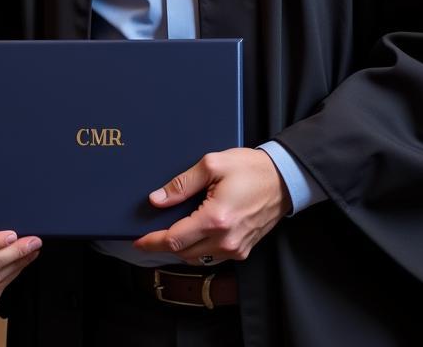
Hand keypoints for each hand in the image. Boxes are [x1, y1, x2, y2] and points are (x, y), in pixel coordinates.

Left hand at [133, 147, 289, 264]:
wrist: (284, 179)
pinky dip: (197, 248)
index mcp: (216, 219)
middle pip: (183, 253)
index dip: (153, 242)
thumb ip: (182, 184)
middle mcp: (226, 240)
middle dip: (163, 244)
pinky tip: (191, 233)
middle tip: (149, 233)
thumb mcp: (212, 164)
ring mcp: (236, 248)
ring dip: (181, 248)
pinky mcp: (243, 250)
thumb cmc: (250, 168)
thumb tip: (157, 199)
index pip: (175, 240)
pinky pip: (212, 256)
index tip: (137, 242)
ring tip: (168, 231)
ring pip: (198, 257)